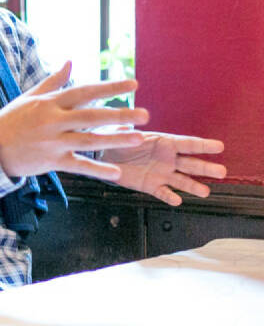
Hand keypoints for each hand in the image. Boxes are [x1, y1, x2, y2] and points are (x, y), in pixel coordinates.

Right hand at [0, 62, 148, 179]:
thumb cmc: (11, 119)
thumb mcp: (29, 97)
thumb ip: (53, 81)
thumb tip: (69, 62)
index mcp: (50, 102)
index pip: (85, 91)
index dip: (110, 87)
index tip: (134, 84)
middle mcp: (54, 121)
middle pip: (92, 116)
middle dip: (120, 114)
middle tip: (146, 114)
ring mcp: (53, 142)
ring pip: (89, 141)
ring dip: (115, 140)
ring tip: (139, 138)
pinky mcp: (52, 161)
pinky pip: (79, 166)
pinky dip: (98, 170)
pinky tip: (117, 173)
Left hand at [101, 132, 225, 205]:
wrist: (104, 156)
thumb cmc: (118, 139)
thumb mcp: (122, 131)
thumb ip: (129, 131)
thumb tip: (133, 125)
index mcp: (164, 142)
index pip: (187, 144)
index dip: (203, 145)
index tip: (219, 147)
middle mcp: (167, 159)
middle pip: (190, 164)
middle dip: (206, 168)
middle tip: (222, 172)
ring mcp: (161, 173)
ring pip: (181, 181)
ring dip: (193, 186)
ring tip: (205, 192)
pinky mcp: (151, 185)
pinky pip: (163, 192)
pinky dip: (169, 197)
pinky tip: (177, 200)